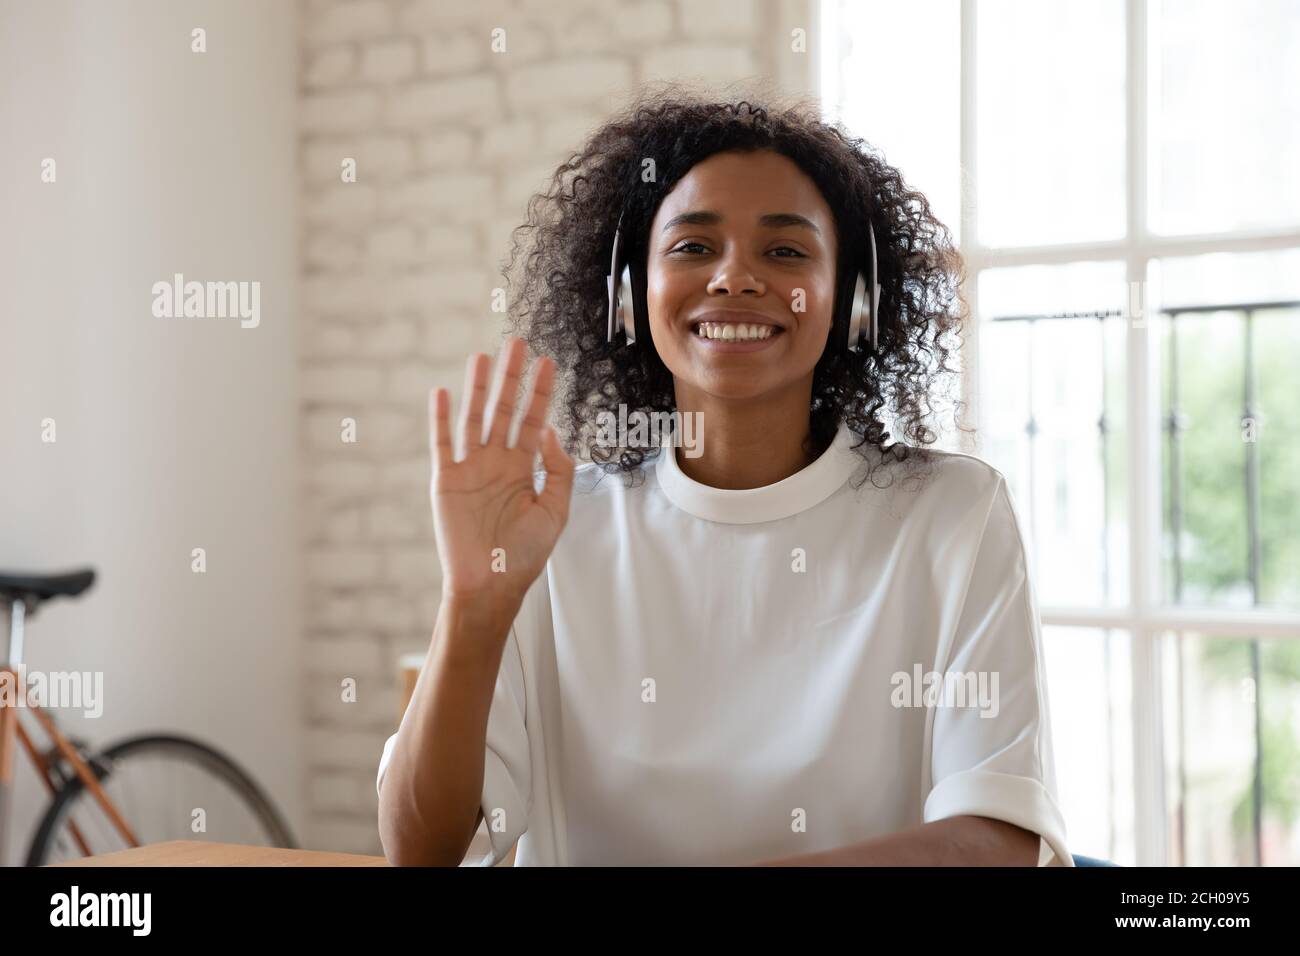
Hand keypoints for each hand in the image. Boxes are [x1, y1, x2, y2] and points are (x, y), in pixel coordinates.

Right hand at [428, 337, 575, 608]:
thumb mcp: (555, 511)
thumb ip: (558, 470)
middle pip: (504, 410)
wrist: (491, 585)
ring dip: (478, 388)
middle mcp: (496, 462)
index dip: (541, 392)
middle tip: (517, 342)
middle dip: (512, 377)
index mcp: (523, 468)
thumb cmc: (525, 554)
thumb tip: (552, 432)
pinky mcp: (446, 480)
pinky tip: (444, 393)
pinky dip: (442, 419)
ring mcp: (470, 468)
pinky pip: (442, 443)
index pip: (533, 420)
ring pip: (474, 418)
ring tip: (484, 356)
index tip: (548, 362)